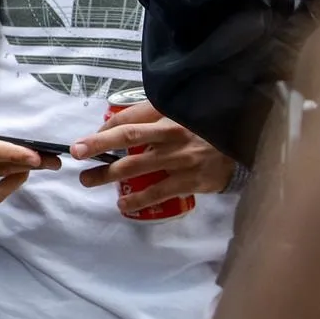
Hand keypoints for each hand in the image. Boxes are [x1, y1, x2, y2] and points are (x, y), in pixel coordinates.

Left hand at [70, 98, 234, 213]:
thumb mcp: (181, 113)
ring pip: (136, 167)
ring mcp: (182, 158)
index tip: (86, 140)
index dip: (104, 129)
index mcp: (168, 113)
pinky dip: (137, 200)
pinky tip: (123, 204)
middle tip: (75, 153)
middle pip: (128, 138)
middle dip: (97, 145)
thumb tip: (112, 128)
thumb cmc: (204, 129)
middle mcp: (173, 133)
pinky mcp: (191, 180)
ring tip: (88, 180)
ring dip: (107, 175)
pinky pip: (157, 192)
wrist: (244, 147)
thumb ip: (151, 117)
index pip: (128, 118)